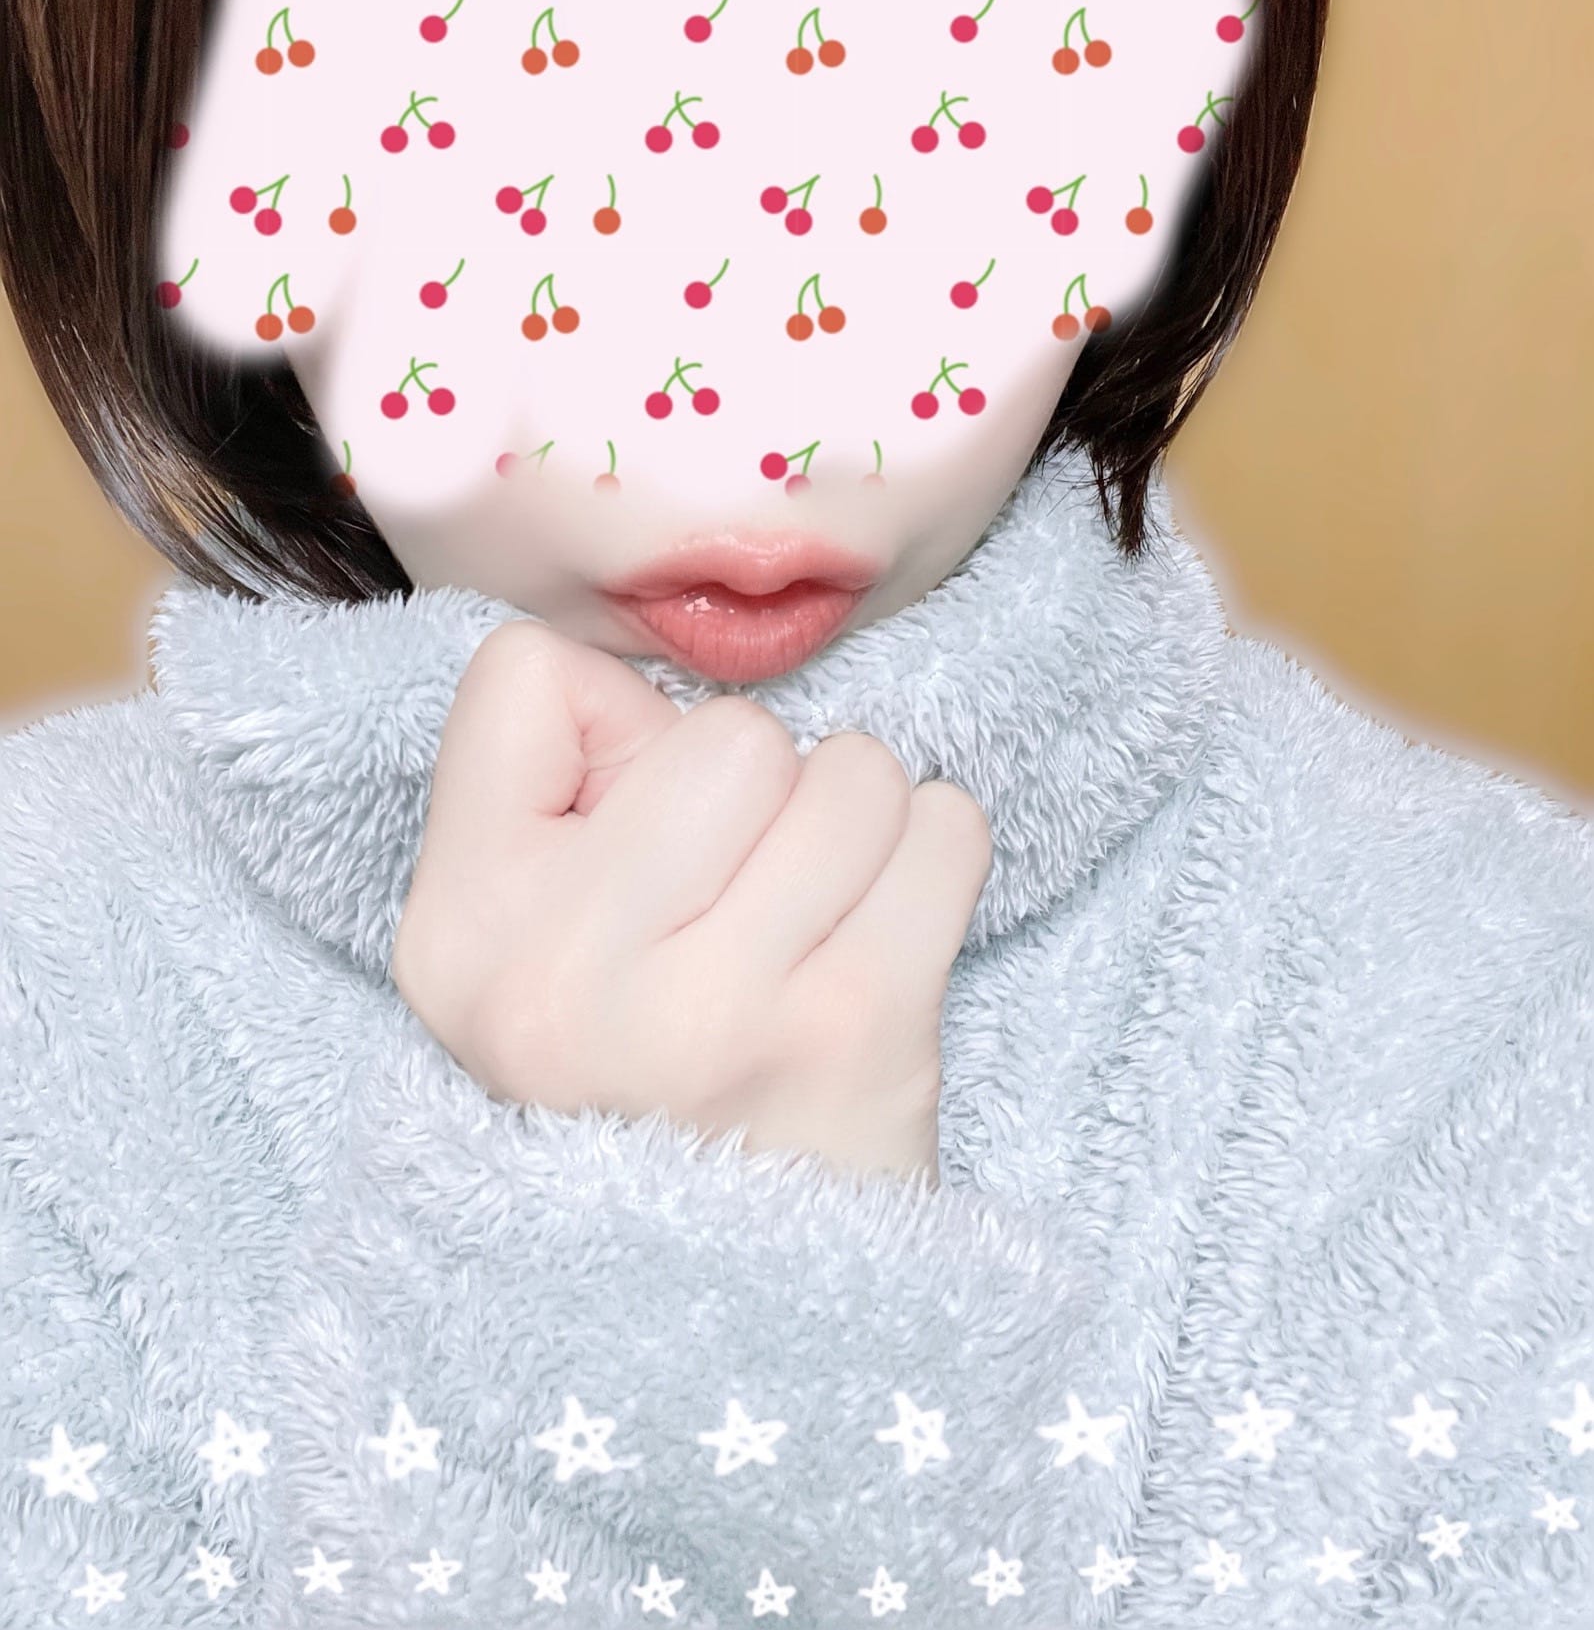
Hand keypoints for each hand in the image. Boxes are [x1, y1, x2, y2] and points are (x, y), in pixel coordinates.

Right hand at [390, 620, 992, 1183]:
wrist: (724, 1301)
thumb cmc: (632, 1073)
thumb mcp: (520, 938)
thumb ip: (556, 777)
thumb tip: (668, 683)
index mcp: (461, 930)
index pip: (526, 673)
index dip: (608, 733)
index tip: (630, 841)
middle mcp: (569, 976)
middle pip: (733, 732)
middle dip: (762, 787)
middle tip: (742, 891)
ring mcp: (724, 1009)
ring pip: (857, 771)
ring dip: (857, 825)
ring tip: (814, 918)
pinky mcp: (861, 1036)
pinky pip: (949, 829)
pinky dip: (931, 861)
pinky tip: (879, 937)